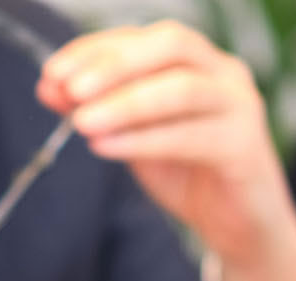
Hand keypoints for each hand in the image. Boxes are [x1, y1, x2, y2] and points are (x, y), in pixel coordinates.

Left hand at [38, 21, 295, 280]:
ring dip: (126, 103)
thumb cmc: (189, 174)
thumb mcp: (134, 136)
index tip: (53, 73)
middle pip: (170, 45)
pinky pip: (191, 136)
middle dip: (114, 64)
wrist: (240, 227)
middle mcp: (223, 73)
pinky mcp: (245, 146)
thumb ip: (100, 110)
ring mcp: (239, 106)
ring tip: (82, 122)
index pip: (142, 38)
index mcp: (196, 61)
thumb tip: (50, 88)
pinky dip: (144, 140)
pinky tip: (107, 147)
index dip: (94, 50)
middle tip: (70, 89)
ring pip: (182, 89)